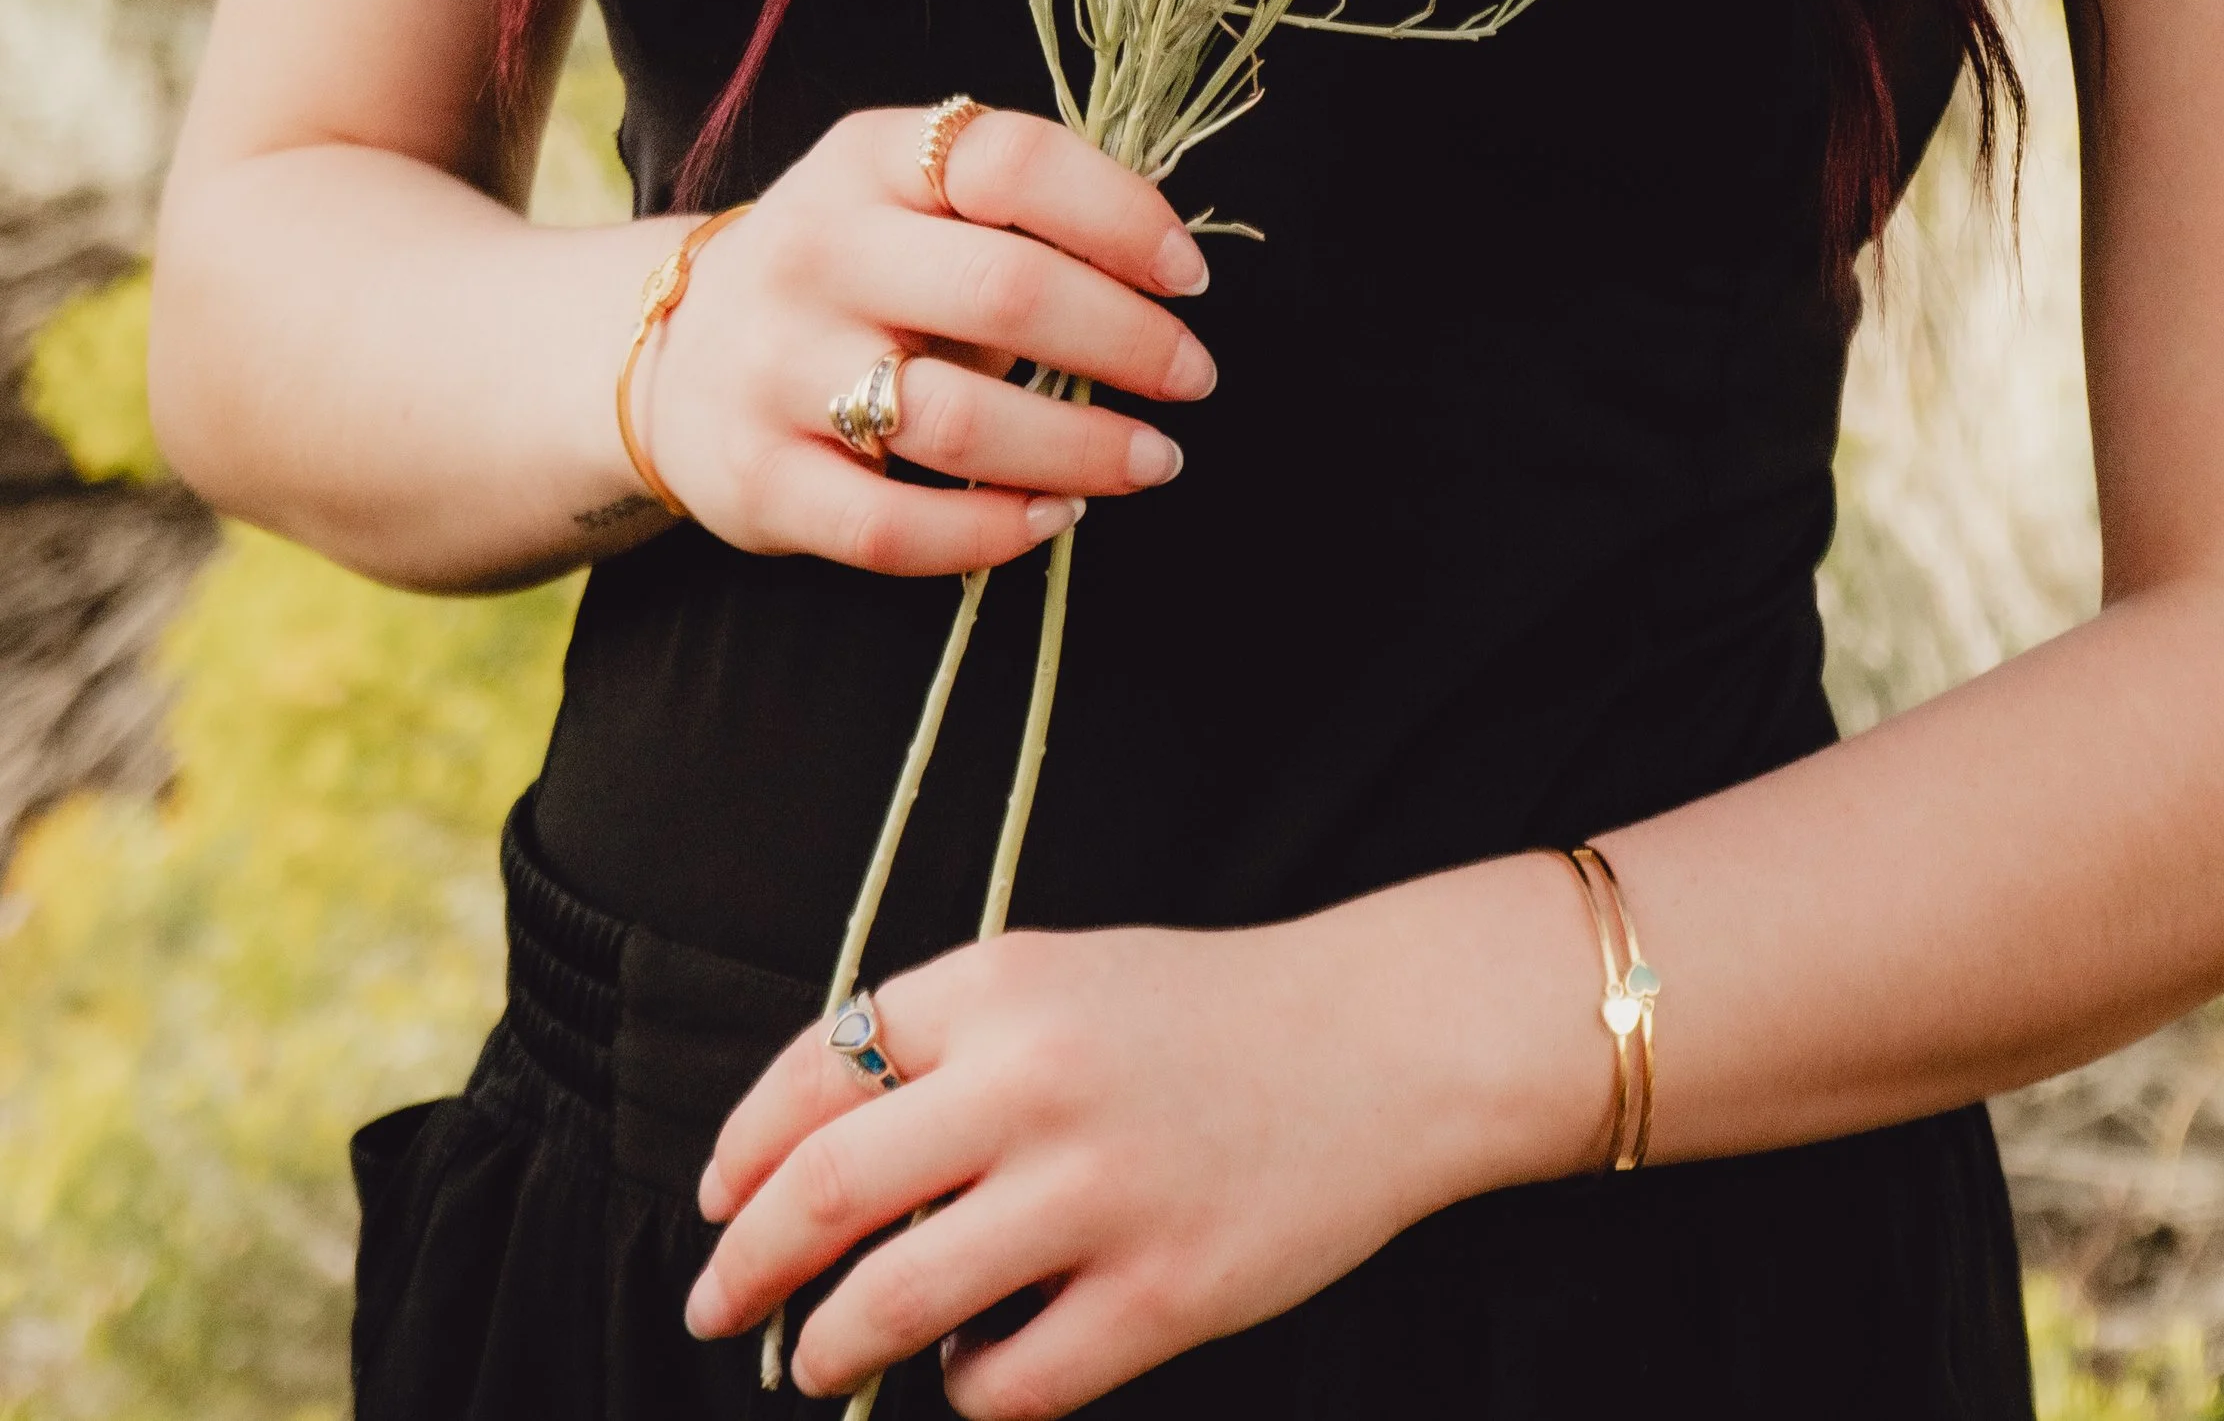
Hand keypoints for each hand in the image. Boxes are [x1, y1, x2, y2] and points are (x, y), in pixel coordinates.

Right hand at [638, 106, 1216, 577]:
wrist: (668, 355)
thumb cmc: (844, 269)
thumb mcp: (901, 194)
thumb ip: (1010, 213)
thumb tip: (1159, 270)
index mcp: (868, 158)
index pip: (1013, 160)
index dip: (1121, 214)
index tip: (1188, 274)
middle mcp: (818, 252)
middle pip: (1003, 291)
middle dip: (1127, 341)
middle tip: (1194, 377)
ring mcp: (779, 369)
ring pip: (960, 419)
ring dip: (1083, 446)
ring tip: (1152, 458)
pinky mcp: (761, 479)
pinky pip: (895, 526)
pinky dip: (993, 528)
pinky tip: (1052, 516)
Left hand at [682, 862, 1595, 1411]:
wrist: (1378, 1046)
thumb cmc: (1206, 1016)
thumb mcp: (1063, 978)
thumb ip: (949, 1045)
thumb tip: (810, 1165)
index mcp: (1002, 984)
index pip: (818, 1069)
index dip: (742, 1148)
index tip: (714, 1201)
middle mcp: (1034, 1080)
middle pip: (823, 1192)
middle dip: (743, 1266)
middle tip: (712, 1306)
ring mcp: (1096, 1194)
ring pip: (892, 1304)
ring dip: (827, 1349)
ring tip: (815, 1362)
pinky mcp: (1158, 1295)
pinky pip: (1006, 1381)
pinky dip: (964, 1386)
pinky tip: (972, 1365)